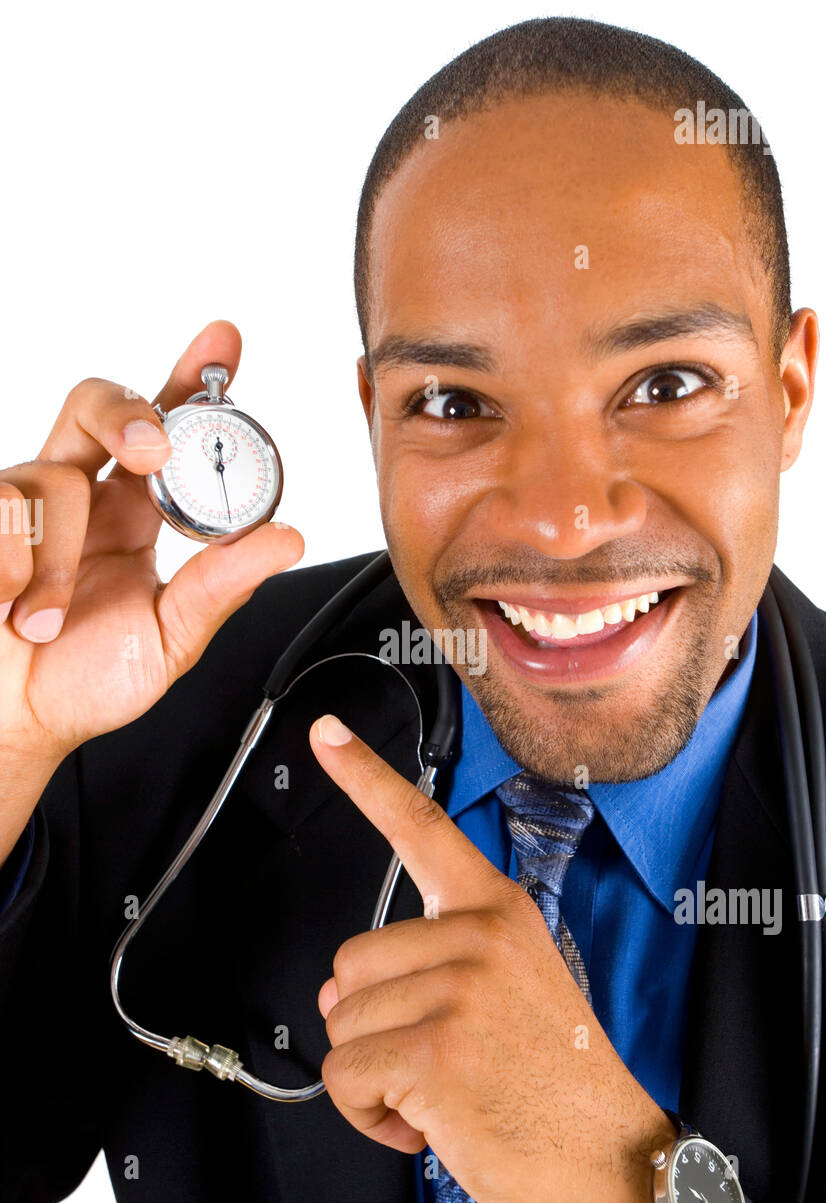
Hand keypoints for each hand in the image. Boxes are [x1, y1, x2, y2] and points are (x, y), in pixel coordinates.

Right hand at [0, 320, 303, 770]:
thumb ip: (220, 587)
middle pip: (98, 404)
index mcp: (134, 515)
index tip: (223, 342)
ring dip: (55, 557)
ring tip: (45, 619)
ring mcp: (23, 505)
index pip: (166, 429)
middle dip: (129, 414)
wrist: (12, 724)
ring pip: (50, 475)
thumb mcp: (169, 640)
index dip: (192, 379)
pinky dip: (11, 565)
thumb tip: (285, 540)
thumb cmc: (84, 682)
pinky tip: (9, 606)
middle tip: (150, 452)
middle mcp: (81, 496)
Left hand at [310, 711, 683, 1202]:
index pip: (422, 829)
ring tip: (445, 1092)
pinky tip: (428, 1123)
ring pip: (341, 1024)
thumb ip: (428, 969)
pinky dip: (369, 1116)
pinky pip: (344, 1077)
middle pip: (348, 964)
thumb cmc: (556, 1082)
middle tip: (443, 1060)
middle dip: (374, 1026)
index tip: (326, 733)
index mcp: (497, 910)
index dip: (365, 778)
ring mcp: (458, 989)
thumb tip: (337, 997)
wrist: (613, 1161)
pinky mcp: (436, 1051)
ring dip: (374, 1077)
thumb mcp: (510, 991)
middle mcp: (477, 935)